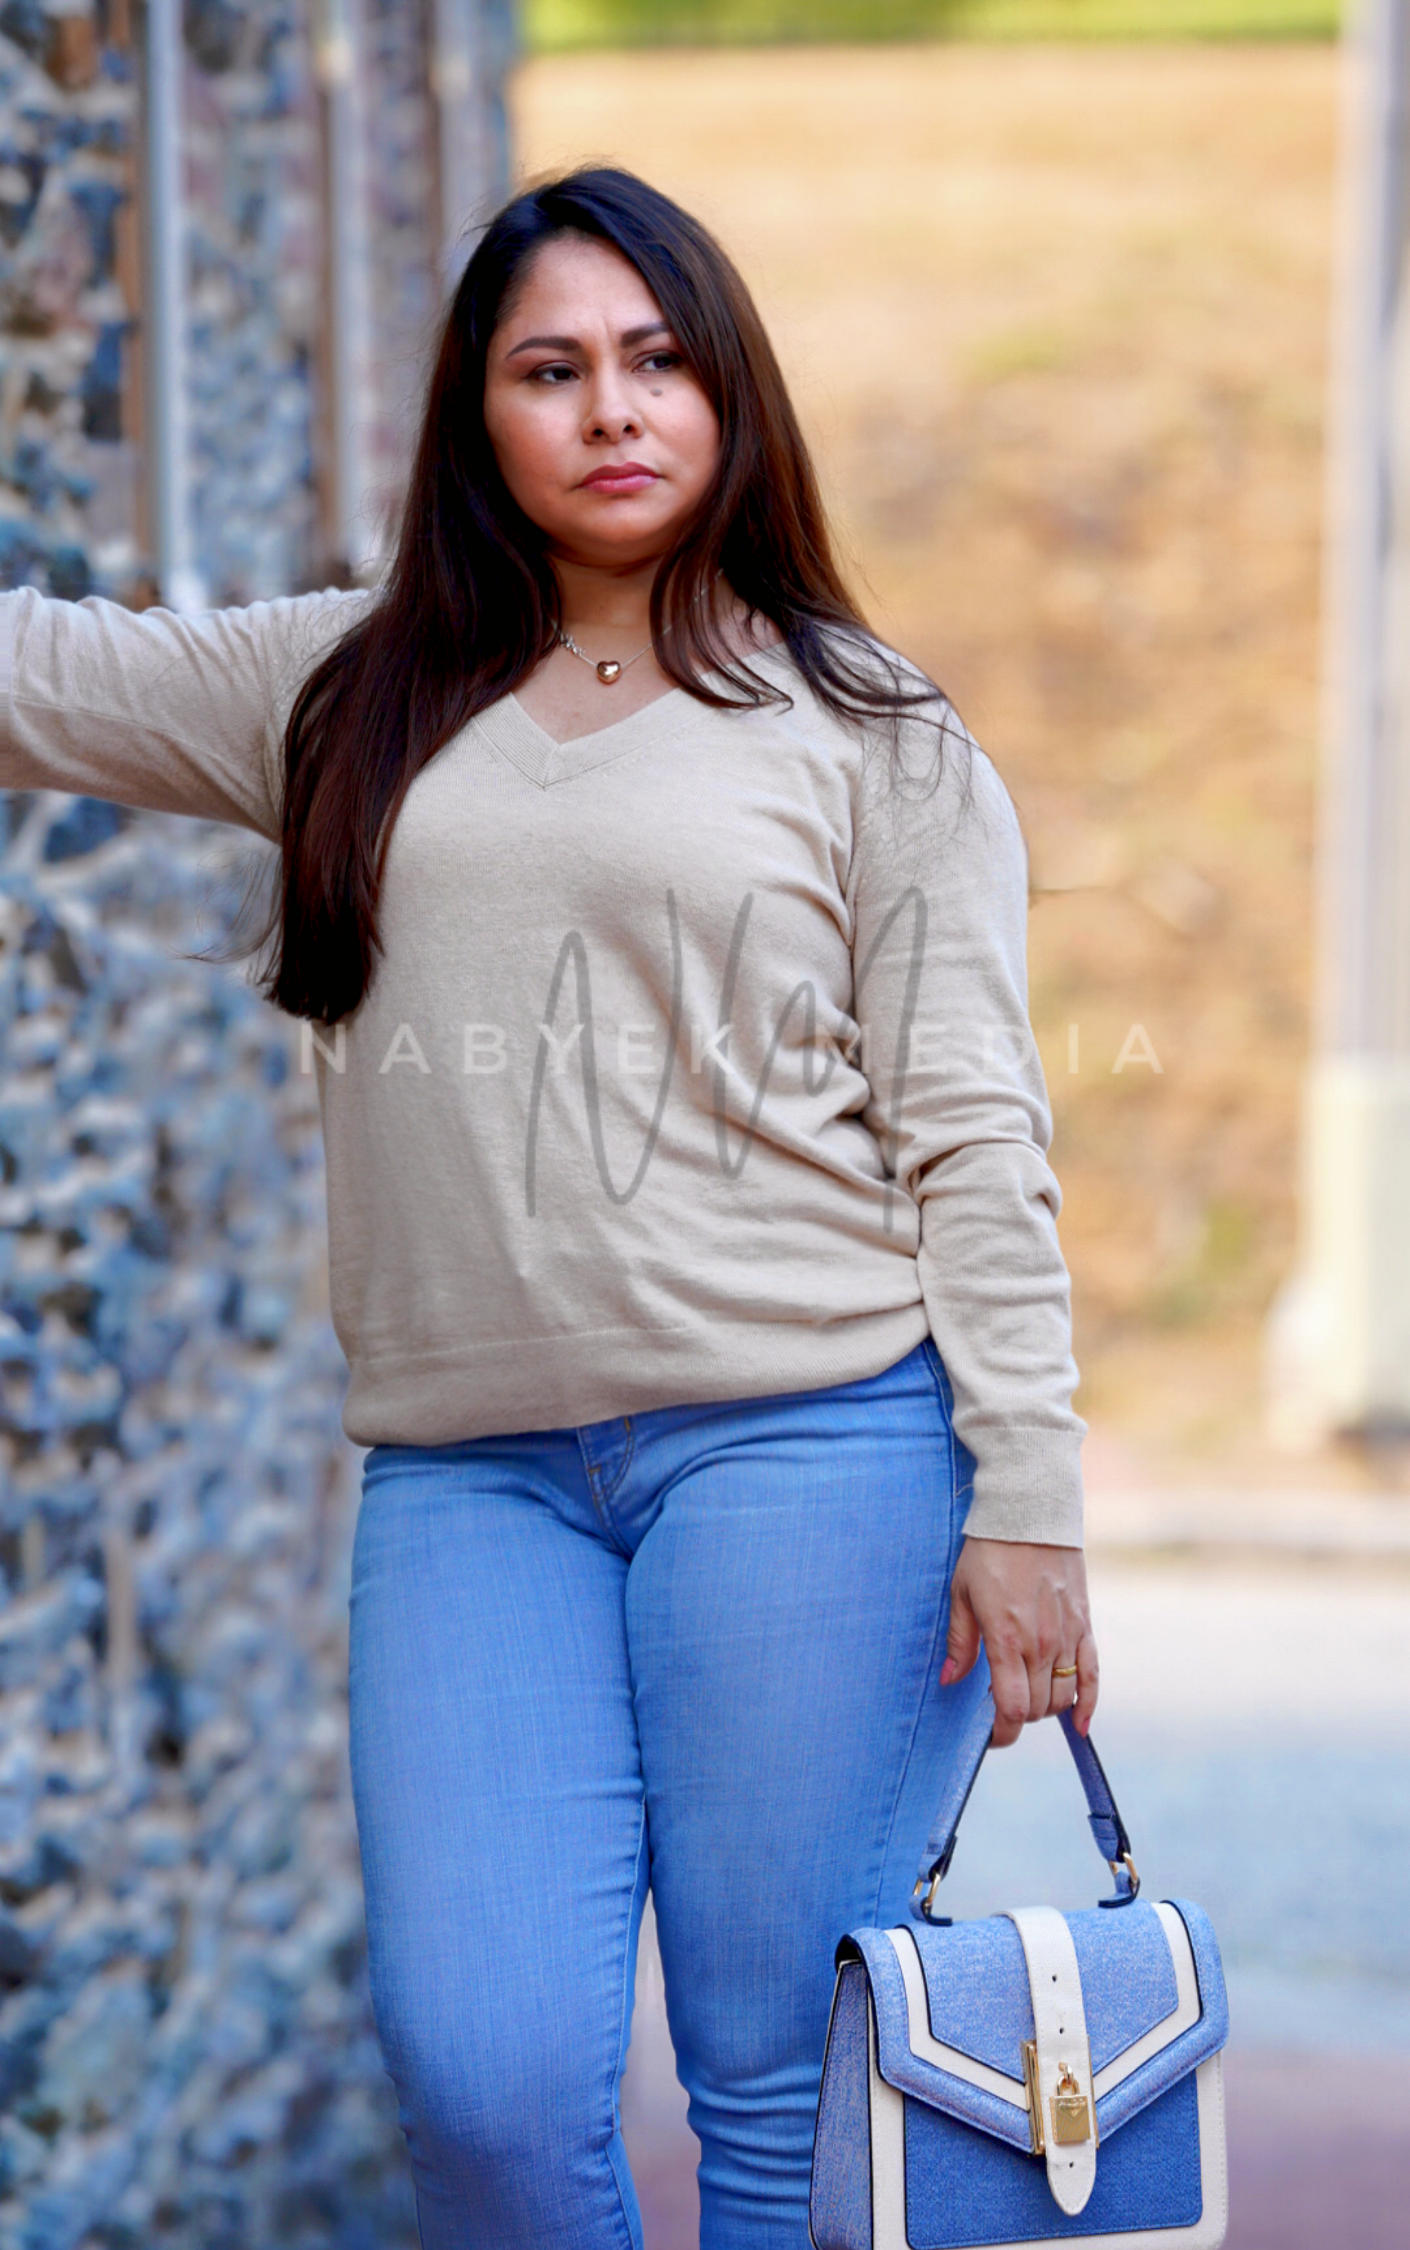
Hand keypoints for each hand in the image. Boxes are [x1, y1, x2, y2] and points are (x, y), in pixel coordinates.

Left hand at [939, 1537, 1098, 1747]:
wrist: (1031, 1514)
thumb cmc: (989, 1551)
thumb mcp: (961, 1593)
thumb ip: (959, 1641)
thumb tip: (949, 1680)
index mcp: (1006, 1638)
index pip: (1011, 1708)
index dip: (1001, 1733)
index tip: (989, 1737)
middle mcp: (1041, 1643)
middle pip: (1036, 1708)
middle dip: (1017, 1718)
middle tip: (999, 1708)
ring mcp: (1067, 1635)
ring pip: (1061, 1696)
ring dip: (1043, 1708)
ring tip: (1024, 1697)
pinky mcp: (1084, 1624)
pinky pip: (1092, 1674)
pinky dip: (1088, 1703)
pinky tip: (1079, 1724)